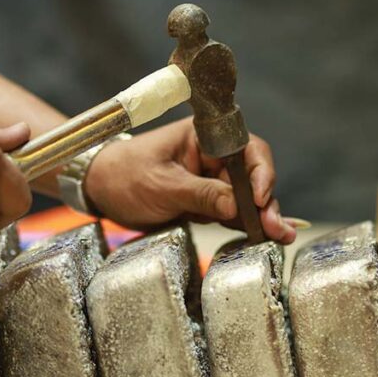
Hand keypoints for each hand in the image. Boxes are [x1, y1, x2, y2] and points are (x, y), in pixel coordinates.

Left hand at [84, 118, 296, 243]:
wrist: (97, 188)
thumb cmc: (123, 176)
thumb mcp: (161, 186)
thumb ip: (200, 194)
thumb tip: (236, 207)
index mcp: (203, 138)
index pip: (244, 149)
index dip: (259, 172)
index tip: (260, 198)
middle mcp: (212, 156)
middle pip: (251, 176)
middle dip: (266, 203)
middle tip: (277, 229)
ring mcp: (210, 179)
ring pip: (245, 198)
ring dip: (262, 217)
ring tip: (279, 238)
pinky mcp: (206, 201)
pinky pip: (231, 212)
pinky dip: (246, 226)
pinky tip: (263, 238)